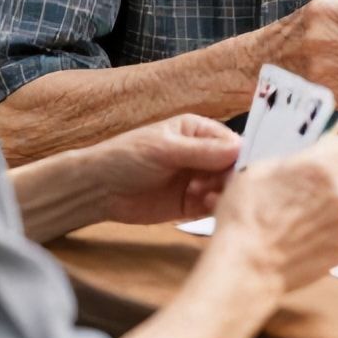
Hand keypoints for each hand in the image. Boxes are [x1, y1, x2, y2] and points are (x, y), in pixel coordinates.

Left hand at [88, 115, 240, 224]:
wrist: (97, 189)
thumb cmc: (126, 157)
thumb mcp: (165, 149)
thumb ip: (202, 151)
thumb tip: (239, 147)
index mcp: (198, 131)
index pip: (231, 141)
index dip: (240, 154)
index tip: (240, 167)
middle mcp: (203, 154)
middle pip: (233, 166)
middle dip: (231, 176)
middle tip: (220, 184)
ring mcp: (198, 179)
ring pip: (226, 186)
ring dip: (222, 191)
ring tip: (205, 195)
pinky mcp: (191, 204)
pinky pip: (213, 205)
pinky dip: (215, 206)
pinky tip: (205, 204)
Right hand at [210, 134, 337, 292]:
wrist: (246, 268)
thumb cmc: (244, 219)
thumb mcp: (254, 171)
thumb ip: (286, 161)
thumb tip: (295, 161)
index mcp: (320, 167)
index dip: (329, 152)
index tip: (317, 159)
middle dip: (328, 184)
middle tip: (301, 194)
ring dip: (327, 210)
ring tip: (296, 222)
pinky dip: (325, 235)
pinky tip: (299, 241)